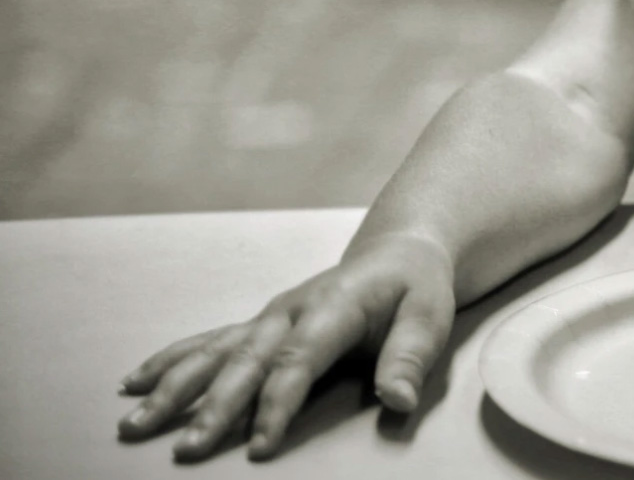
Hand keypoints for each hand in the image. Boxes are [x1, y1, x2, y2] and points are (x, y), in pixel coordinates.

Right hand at [117, 232, 455, 460]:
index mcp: (334, 306)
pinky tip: (135, 382)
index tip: (259, 445)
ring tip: (135, 423)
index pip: (299, 359)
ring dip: (174, 388)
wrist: (399, 253)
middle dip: (213, 407)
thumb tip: (397, 400)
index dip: (277, 403)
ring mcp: (269, 316)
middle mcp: (291, 310)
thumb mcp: (429, 315)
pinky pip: (209, 342)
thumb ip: (410, 356)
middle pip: (246, 362)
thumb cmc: (415, 288)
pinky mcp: (258, 324)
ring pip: (215, 353)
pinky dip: (170, 361)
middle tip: (187, 449)